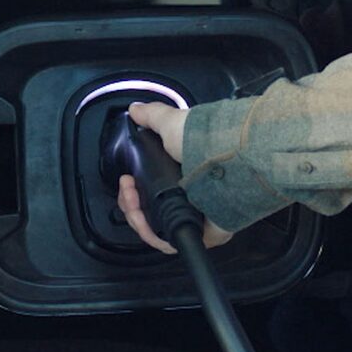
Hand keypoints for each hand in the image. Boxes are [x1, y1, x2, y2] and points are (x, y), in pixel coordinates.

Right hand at [116, 102, 233, 253]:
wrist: (225, 160)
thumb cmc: (201, 142)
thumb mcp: (172, 123)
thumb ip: (152, 116)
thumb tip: (135, 110)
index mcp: (180, 176)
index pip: (149, 192)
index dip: (131, 190)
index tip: (126, 179)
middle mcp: (187, 197)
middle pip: (148, 212)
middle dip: (129, 202)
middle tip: (127, 189)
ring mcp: (193, 217)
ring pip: (154, 228)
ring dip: (135, 216)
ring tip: (131, 200)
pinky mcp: (198, 234)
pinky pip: (168, 241)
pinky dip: (152, 234)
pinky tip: (142, 221)